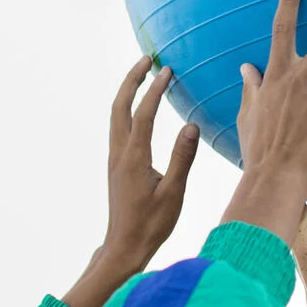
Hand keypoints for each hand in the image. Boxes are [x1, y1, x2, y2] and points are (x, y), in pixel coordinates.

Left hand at [64, 58, 198, 306]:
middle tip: (147, 59)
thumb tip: (191, 125)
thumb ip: (183, 158)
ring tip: (143, 74)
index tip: (167, 70)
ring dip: (127, 91)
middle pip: (119, 106)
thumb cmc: (151, 224)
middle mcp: (119, 154)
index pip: (143, 114)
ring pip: (116, 115)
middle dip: (132, 79)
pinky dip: (128, 108)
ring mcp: (115, 159)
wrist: (124, 247)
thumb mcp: (173, 193)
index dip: (155, 89)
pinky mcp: (118, 165)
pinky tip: (139, 108)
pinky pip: (119, 126)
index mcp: (134, 158)